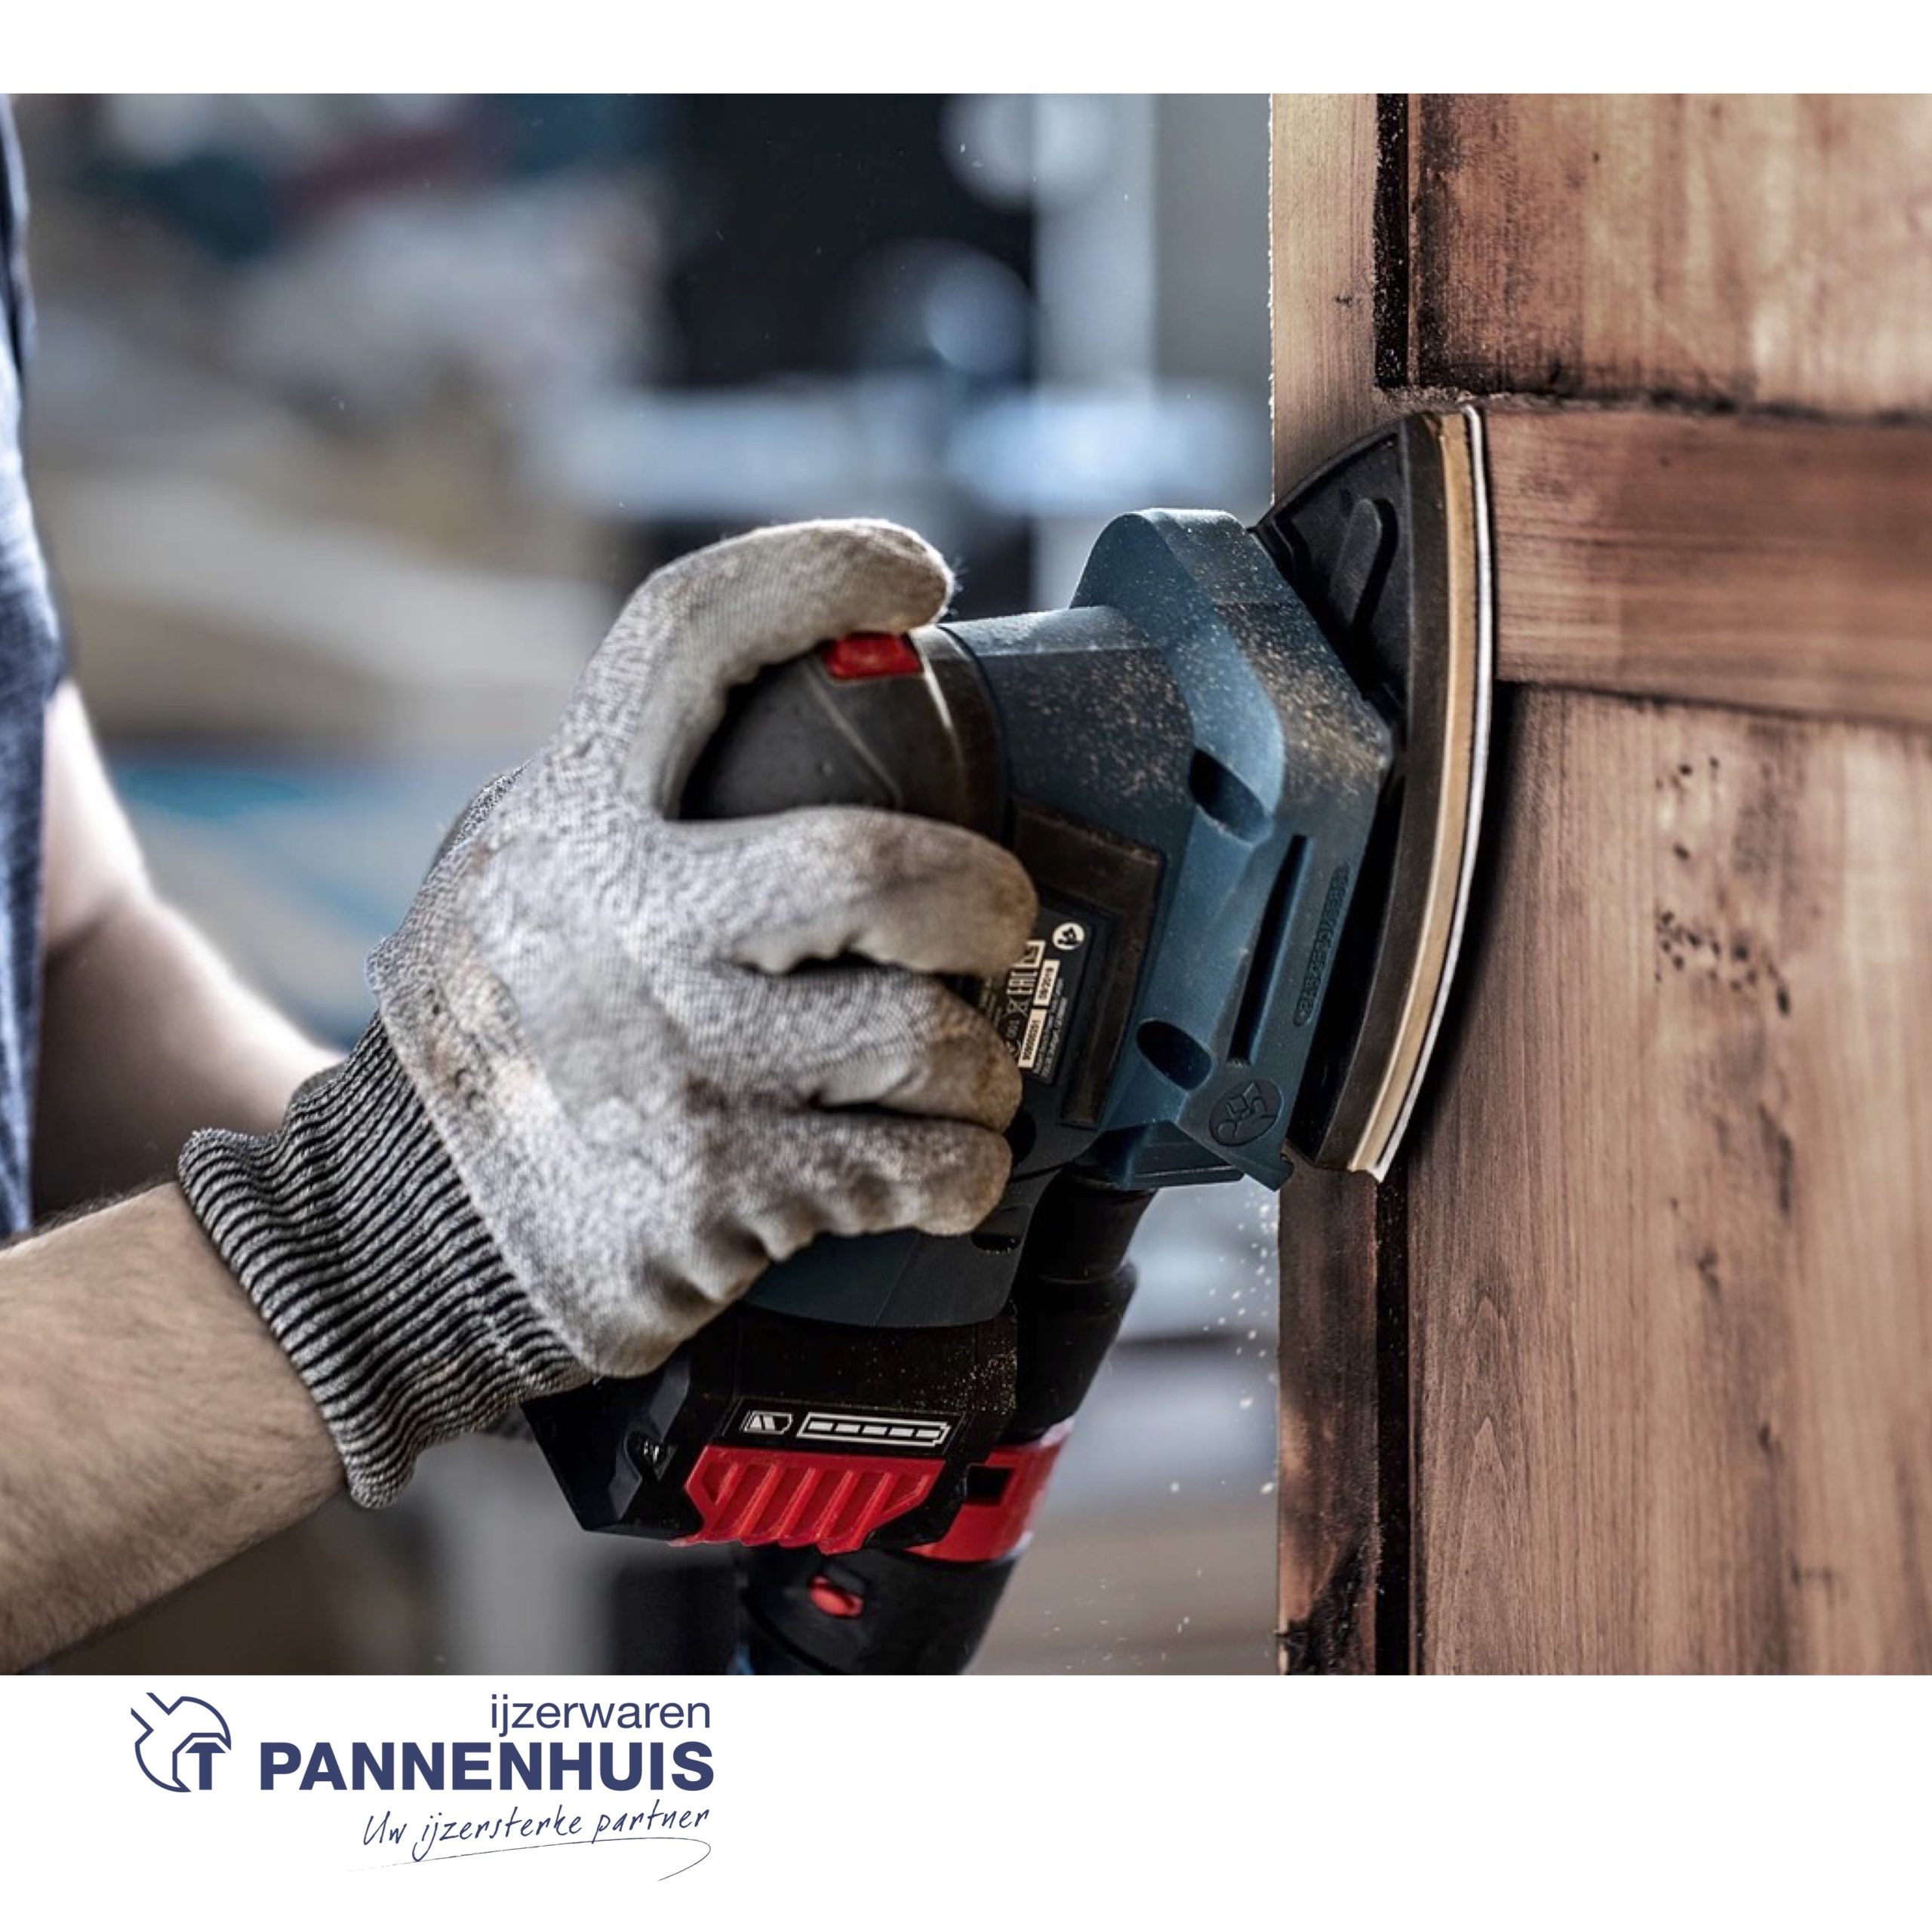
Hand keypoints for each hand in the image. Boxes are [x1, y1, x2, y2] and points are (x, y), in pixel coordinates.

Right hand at [180, 520, 1035, 1503]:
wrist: (404, 1231)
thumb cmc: (502, 1027)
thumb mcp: (514, 871)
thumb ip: (628, 799)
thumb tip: (805, 708)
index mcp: (571, 817)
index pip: (692, 630)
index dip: (820, 569)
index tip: (917, 574)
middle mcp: (625, 927)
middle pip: (874, 866)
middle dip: (979, 894)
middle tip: (994, 915)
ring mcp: (681, 1068)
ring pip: (924, 1039)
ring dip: (980, 1065)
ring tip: (963, 1073)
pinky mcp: (726, 1193)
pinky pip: (922, 1167)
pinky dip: (966, 1167)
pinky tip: (945, 1162)